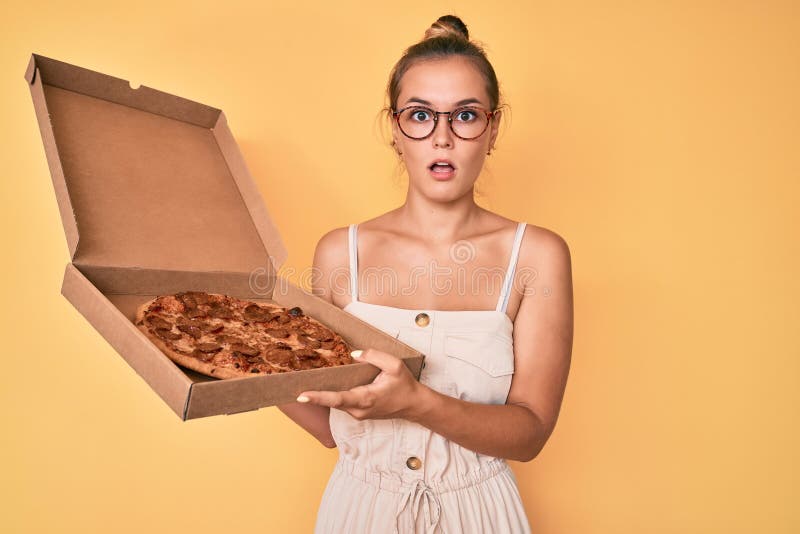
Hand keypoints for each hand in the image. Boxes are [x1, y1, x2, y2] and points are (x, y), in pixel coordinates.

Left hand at [296, 349, 422, 420]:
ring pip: (336, 402)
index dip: (318, 397)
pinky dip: (332, 396)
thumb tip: (353, 355)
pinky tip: (325, 386)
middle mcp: (359, 409)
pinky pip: (341, 403)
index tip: (302, 395)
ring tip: (306, 383)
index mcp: (366, 398)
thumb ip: (375, 356)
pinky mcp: (359, 413)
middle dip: (314, 394)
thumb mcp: (395, 365)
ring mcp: (358, 413)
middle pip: (332, 401)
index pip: (337, 398)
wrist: (414, 405)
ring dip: (323, 395)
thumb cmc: (405, 385)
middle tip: (293, 385)